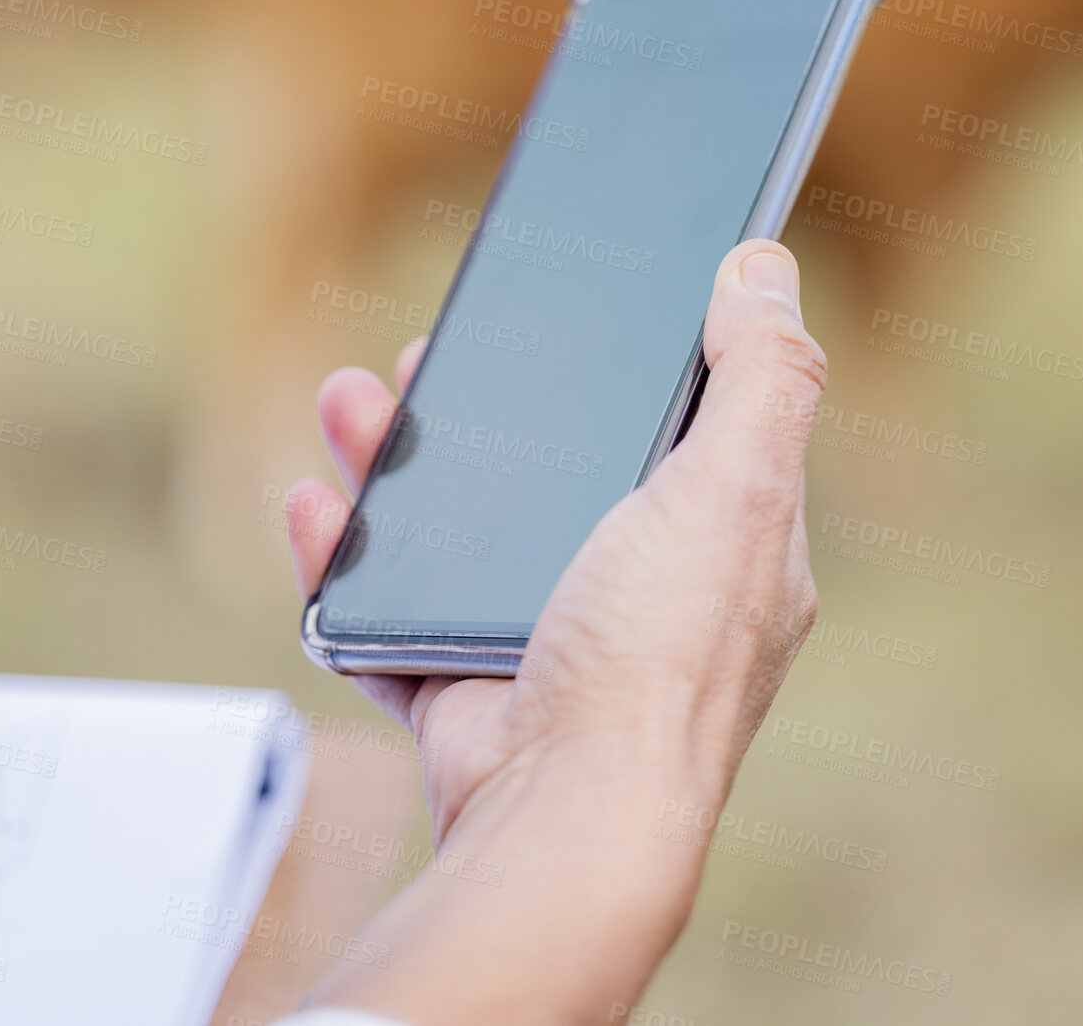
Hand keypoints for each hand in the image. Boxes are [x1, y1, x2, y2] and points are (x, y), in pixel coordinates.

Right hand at [284, 240, 827, 1024]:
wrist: (559, 816)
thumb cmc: (657, 659)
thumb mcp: (732, 495)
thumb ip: (762, 380)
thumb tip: (765, 268)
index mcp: (713, 547)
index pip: (672, 434)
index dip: (617, 368)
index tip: (564, 313)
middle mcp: (632, 594)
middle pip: (543, 475)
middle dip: (474, 410)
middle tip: (430, 354)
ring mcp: (539, 643)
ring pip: (454, 535)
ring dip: (394, 465)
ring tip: (350, 404)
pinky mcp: (461, 685)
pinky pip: (390, 611)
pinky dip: (347, 563)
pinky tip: (317, 508)